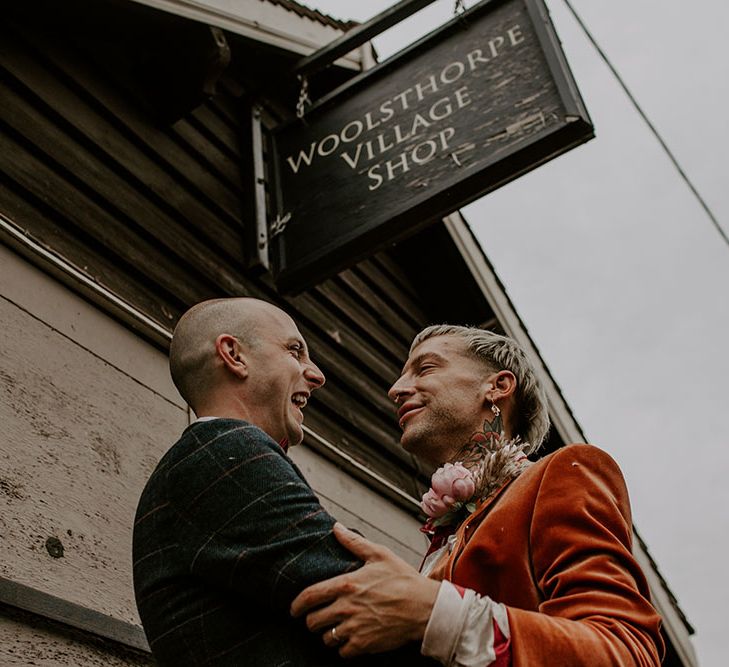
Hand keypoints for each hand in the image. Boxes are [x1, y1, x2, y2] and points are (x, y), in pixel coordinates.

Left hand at [290, 523, 439, 656]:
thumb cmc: (404, 580)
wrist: (425, 609)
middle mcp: (346, 608)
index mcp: (346, 585)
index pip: (309, 596)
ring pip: (326, 638)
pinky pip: (342, 652)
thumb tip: (336, 528)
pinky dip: (344, 647)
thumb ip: (354, 543)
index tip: (293, 609)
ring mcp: (355, 628)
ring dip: (328, 634)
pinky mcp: (364, 644)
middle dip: (313, 620)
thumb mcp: (379, 555)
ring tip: (337, 627)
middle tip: (320, 617)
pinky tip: (352, 637)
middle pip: (313, 621)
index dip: (296, 605)